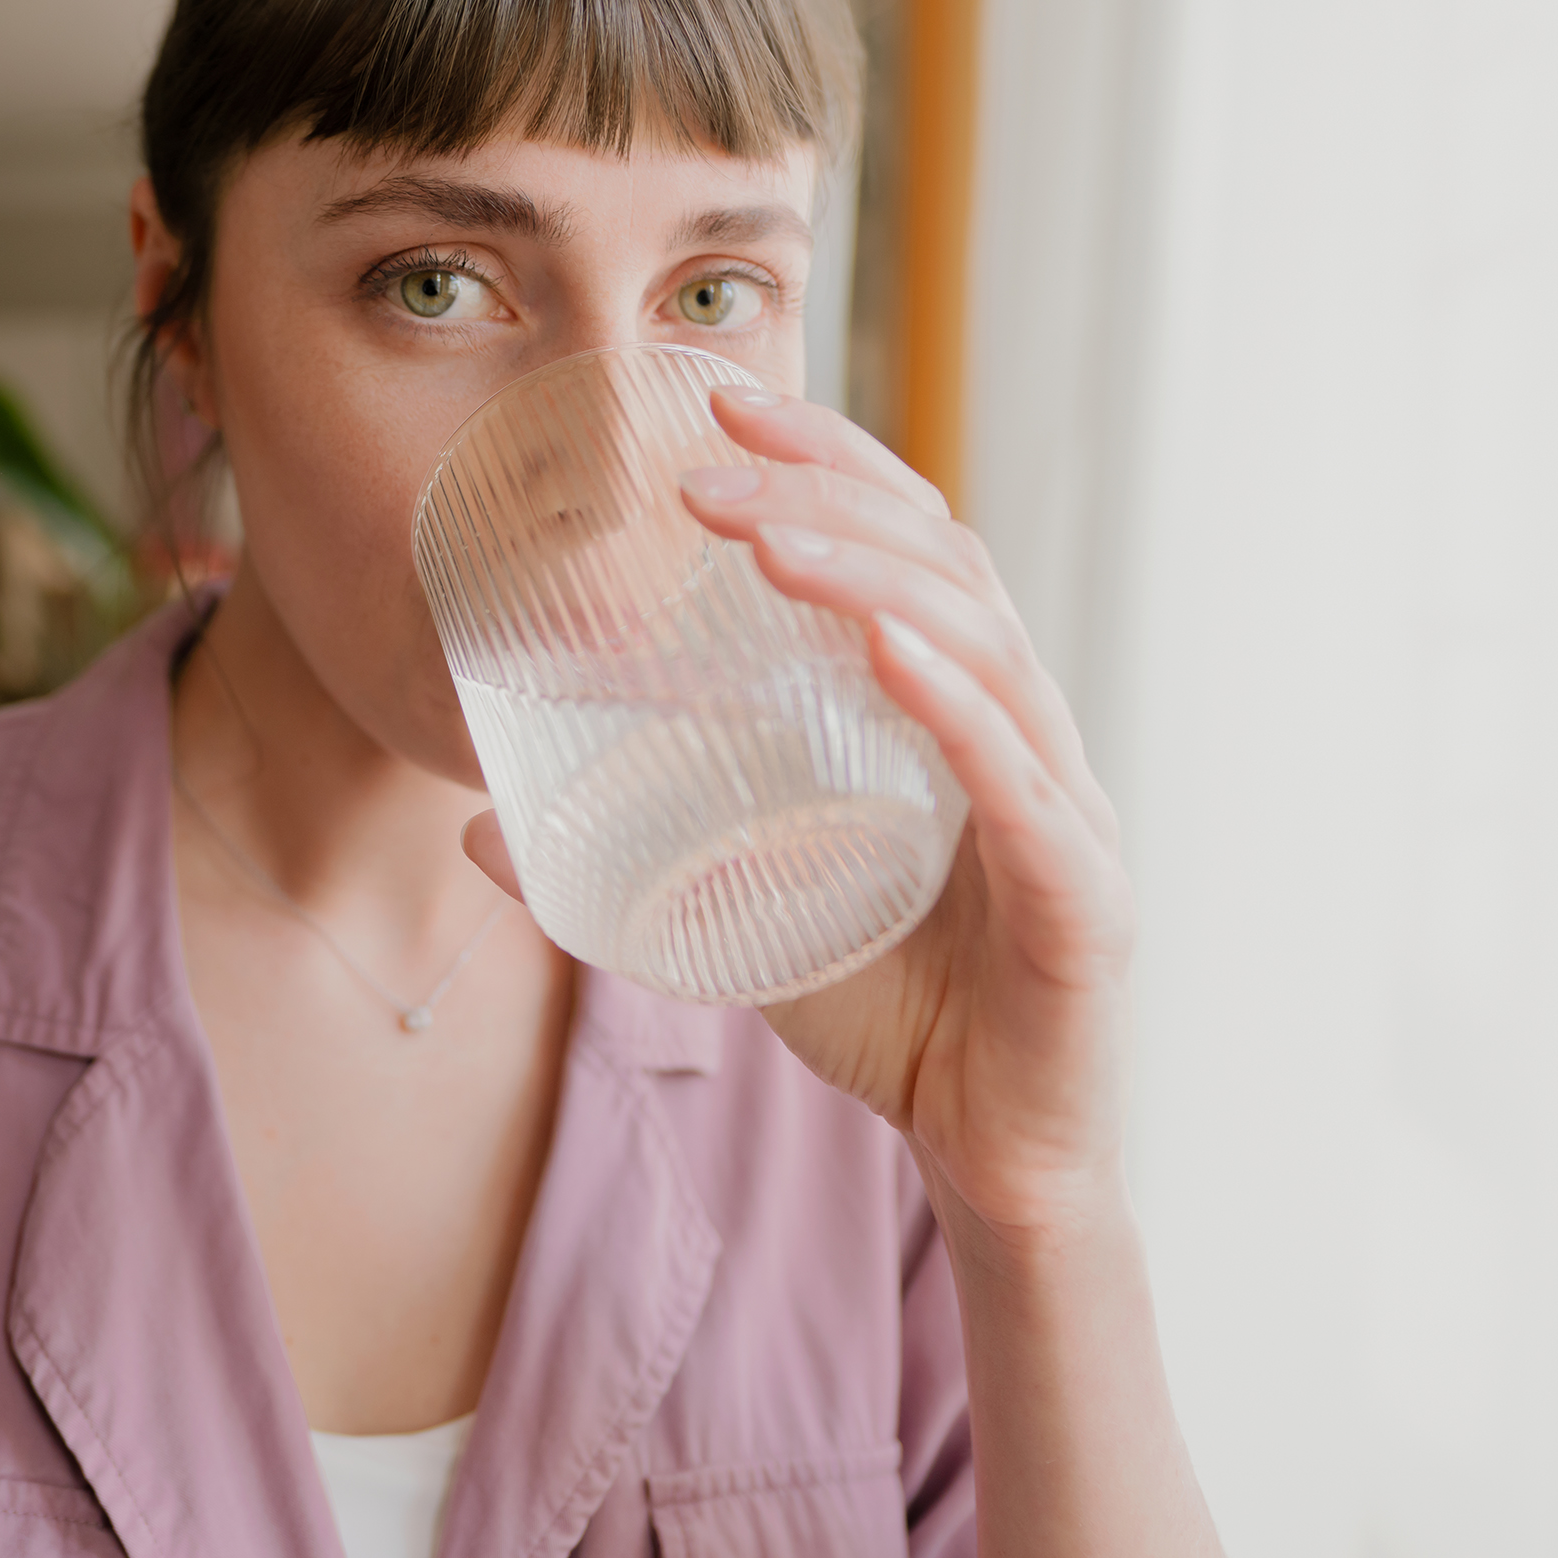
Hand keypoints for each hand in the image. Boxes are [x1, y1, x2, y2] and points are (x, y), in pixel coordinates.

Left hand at [462, 388, 1135, 1249]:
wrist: (988, 1158)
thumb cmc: (884, 1011)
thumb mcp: (729, 917)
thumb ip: (621, 867)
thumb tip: (475, 823)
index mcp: (952, 707)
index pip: (904, 543)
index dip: (825, 462)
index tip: (719, 399)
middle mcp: (1021, 730)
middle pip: (945, 565)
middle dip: (828, 495)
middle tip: (708, 458)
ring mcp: (1064, 807)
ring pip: (983, 648)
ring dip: (872, 577)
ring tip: (770, 539)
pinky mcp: (1083, 898)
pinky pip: (1022, 785)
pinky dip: (957, 706)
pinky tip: (890, 650)